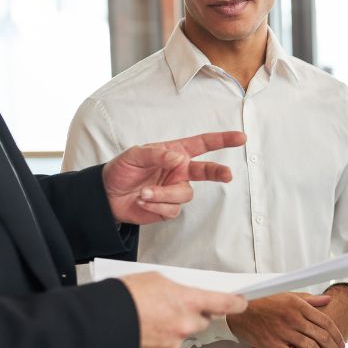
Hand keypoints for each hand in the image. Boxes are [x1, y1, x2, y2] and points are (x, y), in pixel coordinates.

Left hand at [103, 131, 245, 223]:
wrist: (106, 196)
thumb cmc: (121, 170)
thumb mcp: (134, 155)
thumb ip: (157, 154)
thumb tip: (178, 158)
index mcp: (174, 153)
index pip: (202, 144)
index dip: (222, 140)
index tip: (240, 138)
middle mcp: (179, 171)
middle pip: (206, 171)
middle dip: (218, 172)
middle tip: (227, 175)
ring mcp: (174, 190)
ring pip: (184, 194)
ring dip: (164, 194)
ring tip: (144, 193)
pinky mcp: (167, 208)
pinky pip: (172, 209)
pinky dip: (156, 205)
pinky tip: (143, 201)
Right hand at [119, 272, 247, 347]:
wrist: (100, 323)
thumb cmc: (125, 296)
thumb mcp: (155, 280)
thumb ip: (175, 289)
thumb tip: (180, 296)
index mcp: (188, 301)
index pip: (223, 303)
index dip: (235, 303)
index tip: (242, 302)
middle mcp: (186, 325)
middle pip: (202, 321)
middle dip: (194, 315)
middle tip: (175, 307)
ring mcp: (174, 343)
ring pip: (183, 335)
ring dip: (174, 328)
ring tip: (151, 318)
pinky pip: (167, 347)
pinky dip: (160, 340)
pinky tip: (144, 331)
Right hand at [227, 293, 345, 347]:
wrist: (240, 309)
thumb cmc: (265, 301)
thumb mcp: (289, 295)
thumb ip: (310, 299)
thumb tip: (328, 300)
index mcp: (300, 305)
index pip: (325, 321)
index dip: (336, 335)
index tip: (342, 344)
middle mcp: (294, 318)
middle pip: (321, 336)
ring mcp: (284, 332)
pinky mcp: (272, 344)